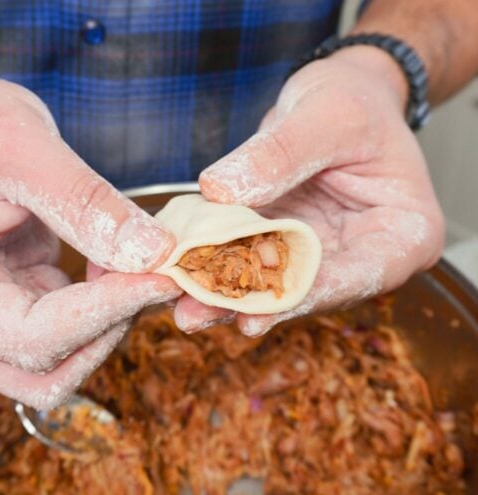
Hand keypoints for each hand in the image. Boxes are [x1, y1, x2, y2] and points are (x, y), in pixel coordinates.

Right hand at [0, 57, 178, 409]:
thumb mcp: (18, 143)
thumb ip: (83, 200)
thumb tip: (151, 253)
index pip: (29, 336)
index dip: (103, 315)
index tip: (160, 277)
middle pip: (37, 371)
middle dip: (104, 333)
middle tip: (152, 278)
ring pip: (45, 365)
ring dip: (99, 330)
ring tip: (130, 271)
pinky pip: (49, 331)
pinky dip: (89, 309)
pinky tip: (109, 262)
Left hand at [177, 46, 443, 335]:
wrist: (339, 93)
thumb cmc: (354, 100)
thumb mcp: (326, 115)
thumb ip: (281, 153)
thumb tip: (222, 190)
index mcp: (405, 234)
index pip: (360, 276)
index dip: (306, 293)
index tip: (260, 306)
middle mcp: (364, 256)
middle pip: (308, 289)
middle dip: (249, 304)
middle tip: (198, 314)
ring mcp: (318, 256)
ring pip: (269, 285)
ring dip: (222, 296)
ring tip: (182, 308)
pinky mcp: (278, 247)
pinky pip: (245, 261)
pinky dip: (213, 267)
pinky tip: (177, 276)